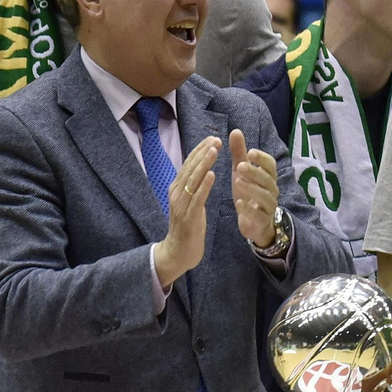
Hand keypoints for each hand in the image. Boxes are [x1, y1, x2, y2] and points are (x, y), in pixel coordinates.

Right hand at [152, 137, 219, 286]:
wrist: (177, 253)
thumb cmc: (187, 228)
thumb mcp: (189, 203)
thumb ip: (193, 187)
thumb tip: (200, 170)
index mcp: (176, 189)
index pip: (188, 164)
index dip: (199, 150)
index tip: (212, 138)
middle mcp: (176, 194)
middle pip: (190, 168)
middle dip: (203, 152)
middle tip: (216, 139)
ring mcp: (180, 205)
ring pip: (193, 180)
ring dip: (204, 164)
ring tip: (214, 150)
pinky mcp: (188, 217)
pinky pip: (197, 198)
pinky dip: (204, 185)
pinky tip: (213, 174)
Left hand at [229, 129, 278, 248]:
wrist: (254, 224)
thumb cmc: (249, 193)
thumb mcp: (241, 172)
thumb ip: (239, 153)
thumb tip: (235, 130)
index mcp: (268, 177)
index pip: (271, 165)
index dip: (262, 159)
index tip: (250, 152)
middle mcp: (272, 191)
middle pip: (267, 180)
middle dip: (255, 172)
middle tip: (239, 166)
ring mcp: (269, 207)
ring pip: (265, 197)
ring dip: (252, 188)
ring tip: (238, 181)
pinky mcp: (262, 221)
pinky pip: (259, 215)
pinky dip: (249, 209)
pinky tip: (238, 203)